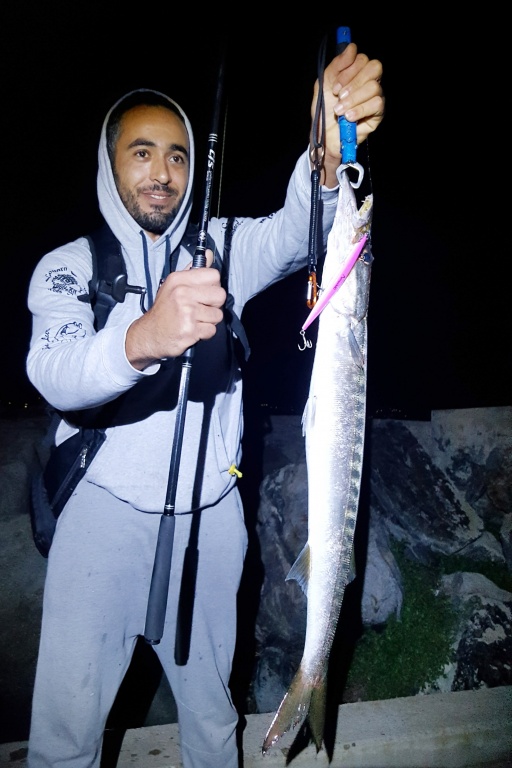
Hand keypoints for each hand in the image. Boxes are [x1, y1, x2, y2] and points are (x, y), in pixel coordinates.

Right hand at [126, 267, 225, 369]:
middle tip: (200, 309)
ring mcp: (186, 312)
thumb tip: (210, 255)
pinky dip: (204, 333)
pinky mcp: (190, 330)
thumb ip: (193, 271)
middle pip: (220, 295)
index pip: (214, 275)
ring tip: (195, 320)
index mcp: (179, 279)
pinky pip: (212, 330)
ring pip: (218, 315)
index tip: (204, 293)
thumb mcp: (173, 285)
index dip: (213, 286)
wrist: (149, 334)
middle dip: (214, 305)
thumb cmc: (164, 311)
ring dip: (209, 321)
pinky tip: (193, 330)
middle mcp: (182, 293)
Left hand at [311, 42, 384, 186]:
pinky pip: (376, 104)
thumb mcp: (324, 84)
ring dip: (353, 98)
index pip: (362, 59)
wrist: (324, 136)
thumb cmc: (324, 111)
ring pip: (374, 87)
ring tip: (340, 110)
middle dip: (353, 82)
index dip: (349, 69)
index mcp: (356, 73)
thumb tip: (351, 47)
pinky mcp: (378, 114)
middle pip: (374, 68)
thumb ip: (336, 65)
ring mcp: (375, 97)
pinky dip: (360, 109)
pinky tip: (349, 117)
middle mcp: (368, 82)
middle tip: (338, 96)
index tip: (334, 86)